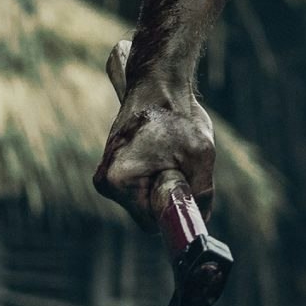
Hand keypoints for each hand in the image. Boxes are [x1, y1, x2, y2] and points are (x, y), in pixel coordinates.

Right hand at [94, 38, 216, 226]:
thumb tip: (199, 220)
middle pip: (146, 210)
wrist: (159, 84)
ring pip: (145, 196)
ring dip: (163, 181)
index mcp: (118, 181)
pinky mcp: (114, 165)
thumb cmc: (178, 117)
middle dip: (167, 193)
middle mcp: (105, 181)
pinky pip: (141, 184)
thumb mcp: (200, 157)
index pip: (150, 221)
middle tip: (179, 162)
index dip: (173, 207)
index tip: (185, 184)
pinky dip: (156, 173)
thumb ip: (200, 195)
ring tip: (170, 152)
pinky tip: (162, 150)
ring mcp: (107, 173)